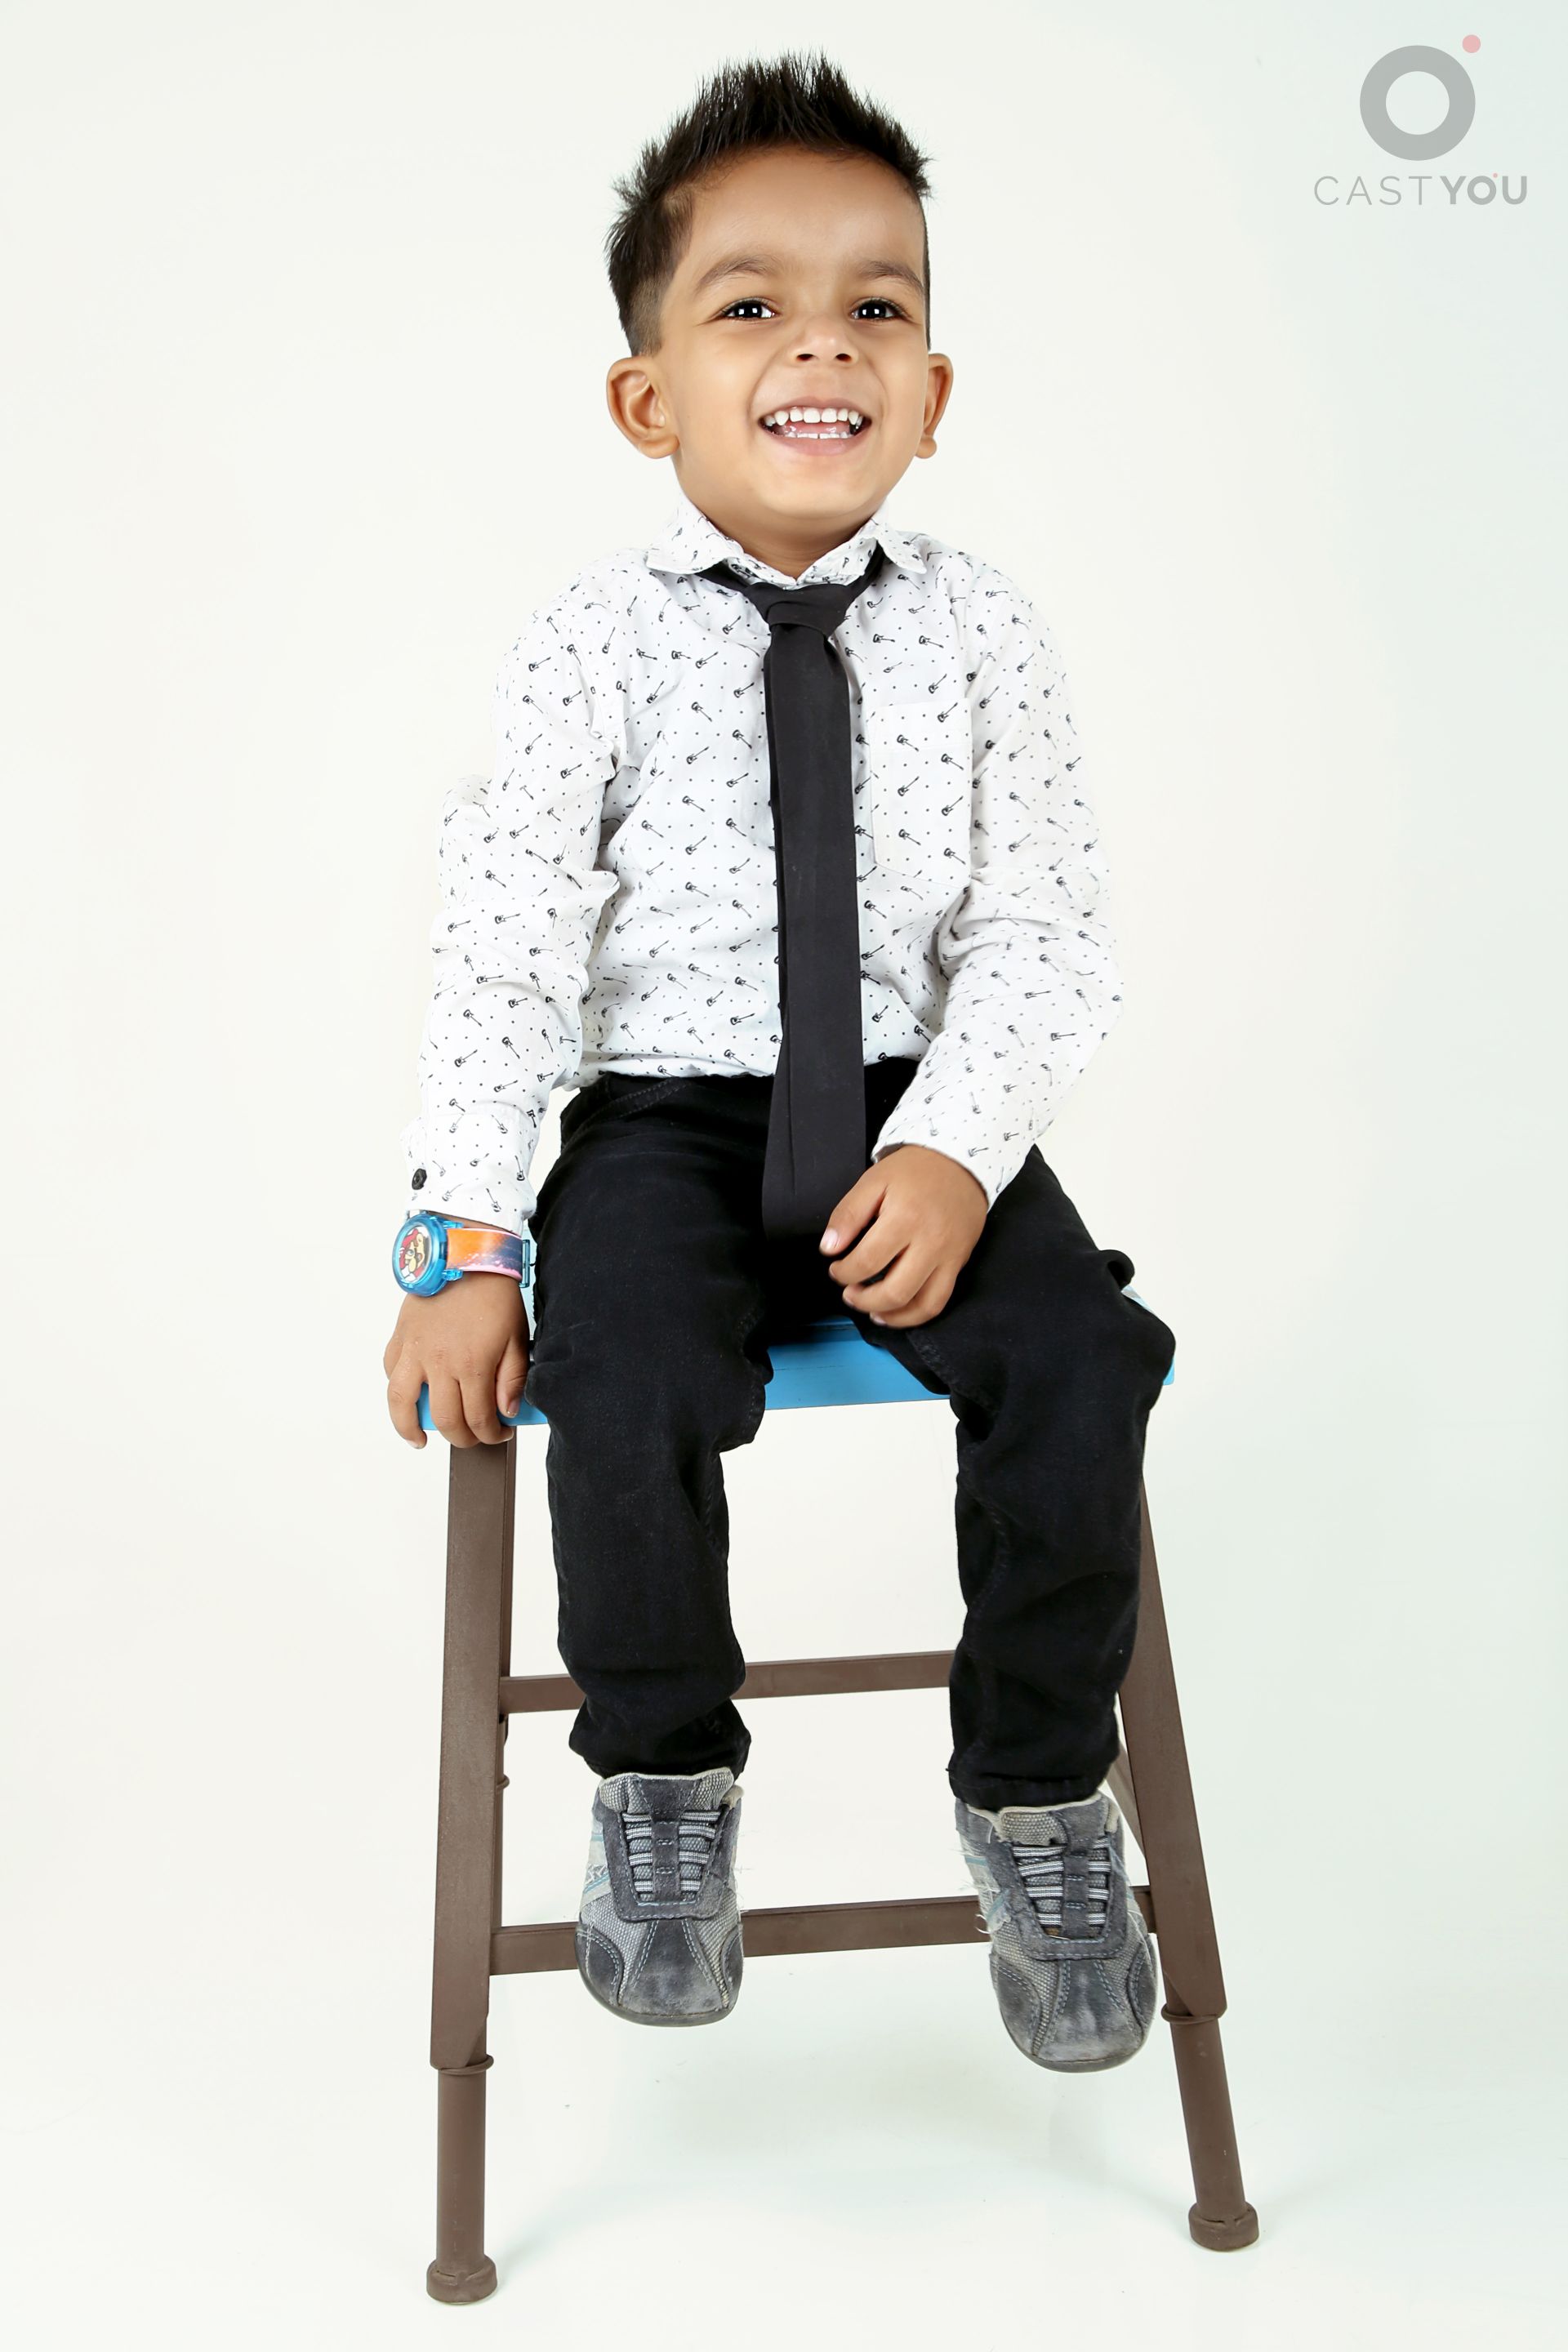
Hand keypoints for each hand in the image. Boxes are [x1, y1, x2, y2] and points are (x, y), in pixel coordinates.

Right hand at [384, 1275, 530, 1448]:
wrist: (465, 1254)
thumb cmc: (494, 1293)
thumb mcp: (517, 1337)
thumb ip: (512, 1379)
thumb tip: (507, 1411)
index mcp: (473, 1364)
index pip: (479, 1418)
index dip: (491, 1435)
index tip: (499, 1434)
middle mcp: (439, 1363)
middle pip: (445, 1420)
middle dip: (462, 1438)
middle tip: (472, 1437)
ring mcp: (415, 1350)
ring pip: (402, 1402)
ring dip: (409, 1428)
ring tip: (420, 1440)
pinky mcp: (401, 1336)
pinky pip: (392, 1371)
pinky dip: (398, 1389)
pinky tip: (408, 1399)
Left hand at [819, 1145, 986, 1327]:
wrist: (961, 1162)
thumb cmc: (914, 1171)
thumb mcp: (874, 1181)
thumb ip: (848, 1214)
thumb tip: (829, 1249)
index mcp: (905, 1218)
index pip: (868, 1261)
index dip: (844, 1273)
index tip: (836, 1269)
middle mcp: (930, 1242)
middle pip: (894, 1291)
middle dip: (863, 1300)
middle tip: (848, 1292)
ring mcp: (948, 1257)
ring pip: (921, 1305)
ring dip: (891, 1316)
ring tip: (870, 1310)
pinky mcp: (959, 1263)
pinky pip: (940, 1301)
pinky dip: (916, 1315)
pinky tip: (897, 1313)